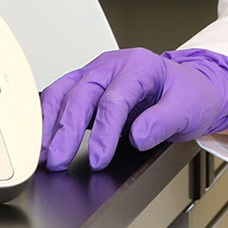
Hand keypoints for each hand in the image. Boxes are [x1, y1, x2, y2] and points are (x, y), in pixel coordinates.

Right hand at [38, 47, 227, 170]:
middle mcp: (112, 66)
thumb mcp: (188, 108)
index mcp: (139, 66)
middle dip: (66, 130)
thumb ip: (163, 121)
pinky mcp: (84, 87)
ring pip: (62, 92)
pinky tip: (39, 137)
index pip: (114, 99)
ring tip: (41, 153)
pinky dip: (46, 117)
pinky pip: (59, 97)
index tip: (97, 158)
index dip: (103, 132)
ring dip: (49, 124)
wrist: (188, 88)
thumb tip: (138, 136)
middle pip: (81, 94)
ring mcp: (95, 74)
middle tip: (57, 161)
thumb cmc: (187, 95)